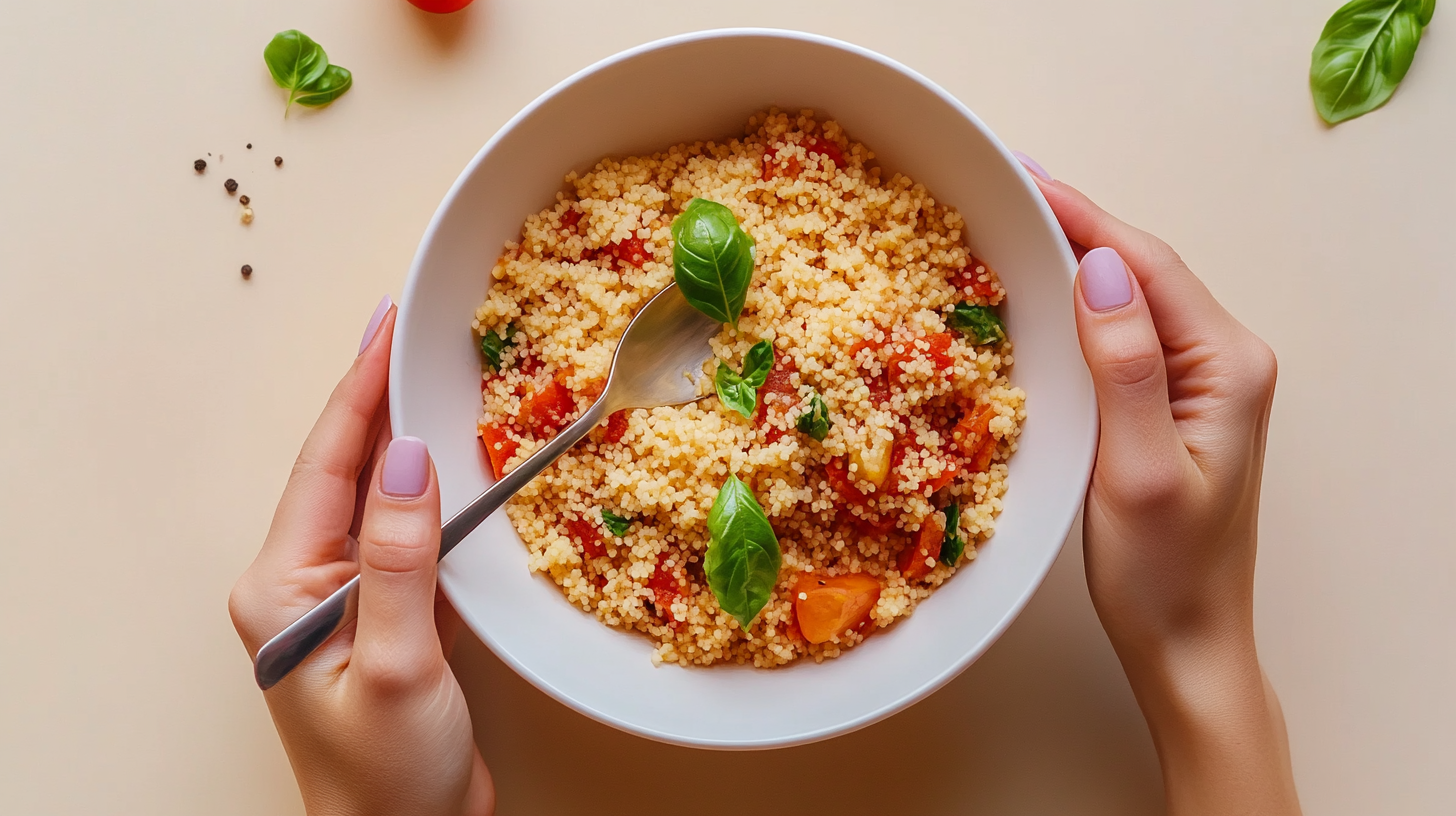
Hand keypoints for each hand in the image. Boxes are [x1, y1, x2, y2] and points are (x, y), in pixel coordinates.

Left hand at [229, 297, 493, 815]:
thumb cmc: (388, 778)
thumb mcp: (398, 664)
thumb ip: (398, 559)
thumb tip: (405, 458)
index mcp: (284, 590)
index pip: (327, 466)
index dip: (359, 390)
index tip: (387, 326)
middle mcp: (305, 587)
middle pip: (345, 470)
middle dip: (378, 398)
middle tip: (410, 330)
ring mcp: (345, 601)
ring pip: (379, 499)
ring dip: (407, 440)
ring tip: (433, 377)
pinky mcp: (386, 618)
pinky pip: (408, 536)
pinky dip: (436, 495)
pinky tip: (457, 465)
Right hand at [1015, 153, 1299, 814]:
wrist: (1188, 641)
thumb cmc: (1164, 573)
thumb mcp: (1136, 472)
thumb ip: (1125, 367)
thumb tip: (1098, 272)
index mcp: (1227, 366)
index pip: (1145, 265)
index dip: (1082, 214)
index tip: (1022, 176)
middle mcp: (1226, 361)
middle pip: (1142, 269)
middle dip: (1076, 223)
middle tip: (1007, 186)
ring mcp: (1205, 381)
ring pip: (1133, 297)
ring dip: (1077, 258)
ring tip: (1017, 222)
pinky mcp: (1177, 403)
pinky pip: (1128, 333)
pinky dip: (1082, 304)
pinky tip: (1047, 293)